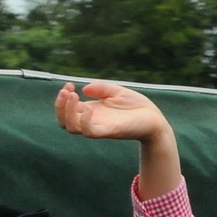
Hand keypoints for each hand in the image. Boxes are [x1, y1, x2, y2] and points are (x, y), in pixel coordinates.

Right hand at [56, 80, 180, 198]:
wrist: (156, 119)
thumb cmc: (137, 106)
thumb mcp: (116, 92)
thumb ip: (101, 88)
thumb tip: (84, 89)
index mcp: (91, 111)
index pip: (67, 110)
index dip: (63, 98)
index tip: (69, 84)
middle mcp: (92, 121)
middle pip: (64, 120)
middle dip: (60, 105)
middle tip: (68, 91)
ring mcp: (100, 127)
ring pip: (72, 127)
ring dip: (67, 112)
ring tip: (74, 95)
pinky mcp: (110, 132)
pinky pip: (90, 132)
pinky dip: (84, 122)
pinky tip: (89, 108)